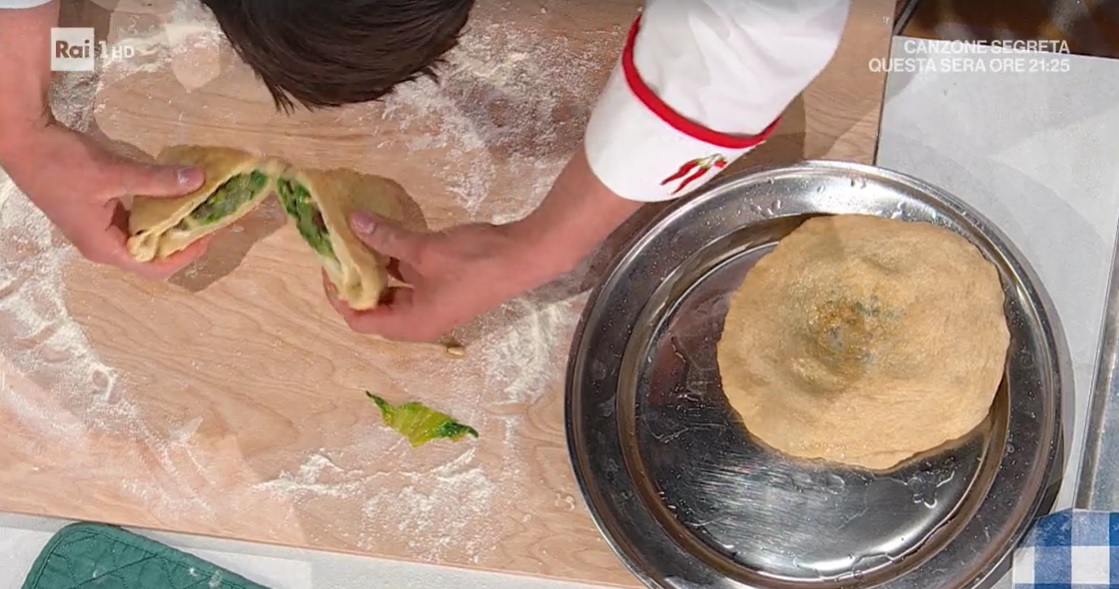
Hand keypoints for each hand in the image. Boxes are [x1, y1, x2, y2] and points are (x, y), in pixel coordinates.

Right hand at [1, 120, 208, 278]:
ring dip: (171, 226)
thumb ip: (157, 180)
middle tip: (208, 219)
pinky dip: (156, 212)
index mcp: (104, 247)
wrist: (24, 142)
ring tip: (197, 209)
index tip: (208, 234)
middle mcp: (103, 245)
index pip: (155, 267)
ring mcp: (101, 229)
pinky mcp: (100, 213)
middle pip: (152, 256)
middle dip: (182, 241)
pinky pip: (136, 221)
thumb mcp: (114, 172)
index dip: (186, 255)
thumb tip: (198, 181)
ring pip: (145, 238)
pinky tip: (173, 196)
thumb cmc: (61, 163)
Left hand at [323, 212, 556, 341]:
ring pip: (392, 290)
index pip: (359, 320)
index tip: (329, 265)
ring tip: (357, 238)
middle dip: (354, 279)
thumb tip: (354, 223)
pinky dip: (396, 261)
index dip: (338, 295)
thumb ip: (387, 238)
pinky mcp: (443, 287)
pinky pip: (410, 279)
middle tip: (339, 247)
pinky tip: (386, 235)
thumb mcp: (425, 249)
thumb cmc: (474, 261)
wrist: (524, 256)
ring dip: (375, 267)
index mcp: (411, 323)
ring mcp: (432, 303)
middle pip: (373, 307)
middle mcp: (419, 320)